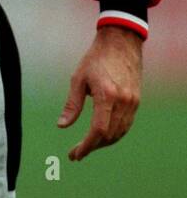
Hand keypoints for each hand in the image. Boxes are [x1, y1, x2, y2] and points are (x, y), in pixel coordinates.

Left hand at [58, 26, 142, 160]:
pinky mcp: (136, 101)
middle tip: (77, 153)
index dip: (87, 145)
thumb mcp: (78, 78)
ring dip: (103, 143)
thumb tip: (62, 125)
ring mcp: (132, 102)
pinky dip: (114, 134)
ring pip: (119, 133)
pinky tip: (102, 136)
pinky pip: (126, 125)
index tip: (75, 154)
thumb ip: (72, 104)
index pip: (98, 130)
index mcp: (107, 95)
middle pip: (109, 135)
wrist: (121, 42)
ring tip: (87, 146)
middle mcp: (123, 101)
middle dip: (92, 147)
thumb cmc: (96, 58)